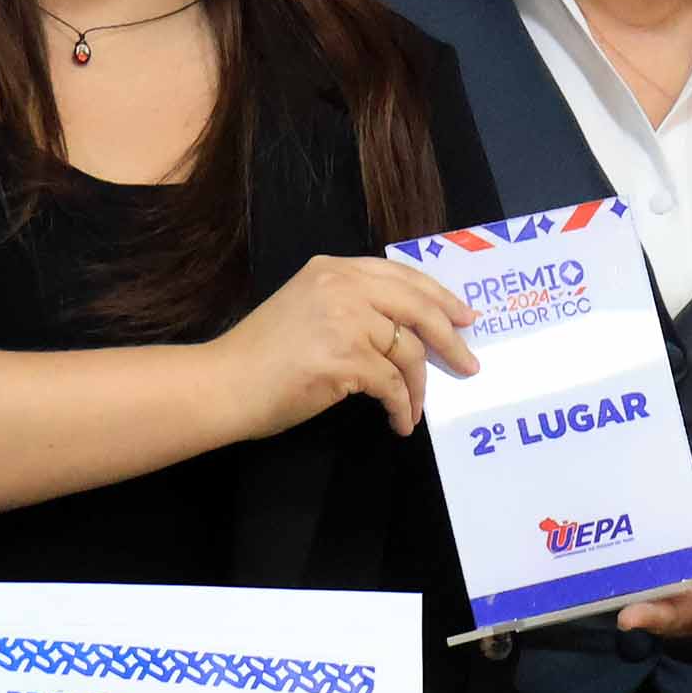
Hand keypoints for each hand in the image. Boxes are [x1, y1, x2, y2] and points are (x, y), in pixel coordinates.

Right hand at [205, 256, 477, 440]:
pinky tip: (399, 422)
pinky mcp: (346, 359)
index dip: (438, 297)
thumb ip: (351, 305)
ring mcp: (345, 321)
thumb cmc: (261, 355)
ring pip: (409, 353)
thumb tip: (407, 330)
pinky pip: (393, 385)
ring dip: (419, 387)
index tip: (463, 317)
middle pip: (418, 308)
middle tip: (468, 363)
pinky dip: (402, 407)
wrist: (223, 384)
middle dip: (450, 338)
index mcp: (334, 270)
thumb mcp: (307, 308)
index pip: (402, 276)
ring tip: (416, 409)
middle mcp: (342, 287)